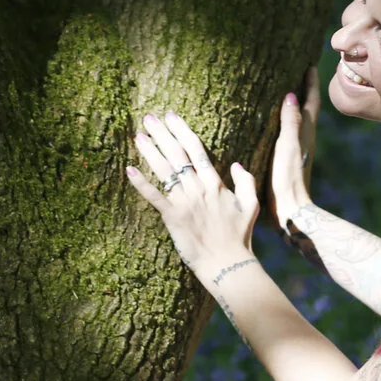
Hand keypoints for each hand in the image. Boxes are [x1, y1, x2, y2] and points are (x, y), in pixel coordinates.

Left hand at [127, 110, 257, 277]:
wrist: (228, 264)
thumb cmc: (240, 236)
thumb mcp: (251, 206)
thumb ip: (246, 182)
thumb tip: (236, 164)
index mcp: (216, 184)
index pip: (196, 151)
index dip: (182, 132)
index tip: (171, 117)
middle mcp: (199, 189)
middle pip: (177, 155)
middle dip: (162, 135)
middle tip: (149, 118)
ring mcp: (185, 203)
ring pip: (165, 171)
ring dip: (150, 152)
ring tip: (139, 135)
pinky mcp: (173, 218)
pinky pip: (155, 197)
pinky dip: (141, 183)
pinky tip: (130, 169)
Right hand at [272, 66, 318, 226]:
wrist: (289, 211)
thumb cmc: (288, 178)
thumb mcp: (288, 147)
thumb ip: (290, 122)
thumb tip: (291, 95)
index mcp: (306, 133)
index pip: (311, 102)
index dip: (311, 83)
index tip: (310, 64)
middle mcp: (304, 139)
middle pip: (307, 109)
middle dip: (304, 90)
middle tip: (297, 72)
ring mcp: (296, 149)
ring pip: (297, 120)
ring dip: (294, 105)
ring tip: (283, 91)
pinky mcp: (287, 160)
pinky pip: (287, 133)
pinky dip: (283, 121)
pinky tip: (271, 123)